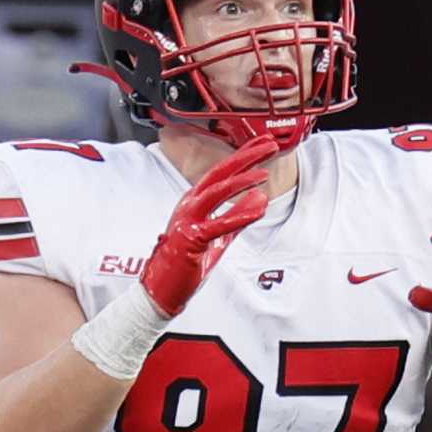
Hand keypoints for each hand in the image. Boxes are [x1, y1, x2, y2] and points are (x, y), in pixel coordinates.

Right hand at [139, 140, 283, 315]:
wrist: (162, 288)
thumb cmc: (188, 260)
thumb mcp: (220, 235)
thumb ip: (239, 216)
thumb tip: (260, 198)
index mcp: (195, 201)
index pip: (222, 172)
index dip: (244, 156)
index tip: (264, 143)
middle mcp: (189, 205)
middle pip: (218, 174)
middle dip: (244, 157)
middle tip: (268, 143)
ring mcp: (187, 220)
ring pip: (215, 192)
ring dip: (240, 180)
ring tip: (264, 173)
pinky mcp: (191, 240)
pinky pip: (217, 225)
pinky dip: (239, 215)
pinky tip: (259, 207)